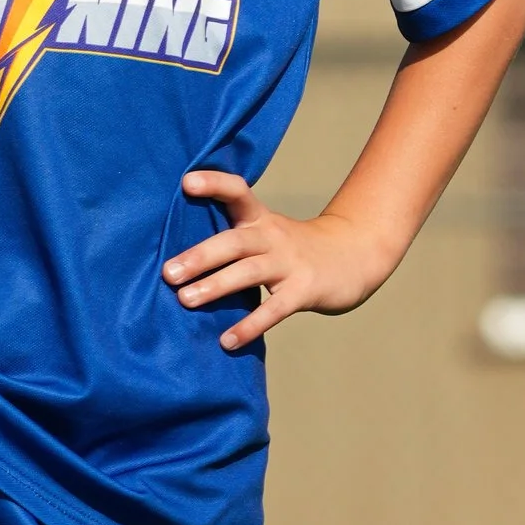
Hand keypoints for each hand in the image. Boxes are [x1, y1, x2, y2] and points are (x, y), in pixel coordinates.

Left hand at [161, 169, 395, 353]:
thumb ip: (232, 240)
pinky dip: (249, 325)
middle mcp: (272, 236)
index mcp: (259, 218)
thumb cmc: (295, 249)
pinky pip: (274, 309)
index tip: (187, 183)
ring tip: (186, 300)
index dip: (214, 184)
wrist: (355, 256)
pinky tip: (227, 341)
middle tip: (169, 273)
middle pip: (234, 241)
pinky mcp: (304, 290)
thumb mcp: (267, 232)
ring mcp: (290, 263)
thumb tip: (179, 260)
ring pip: (249, 272)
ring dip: (216, 286)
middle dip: (200, 256)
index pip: (237, 192)